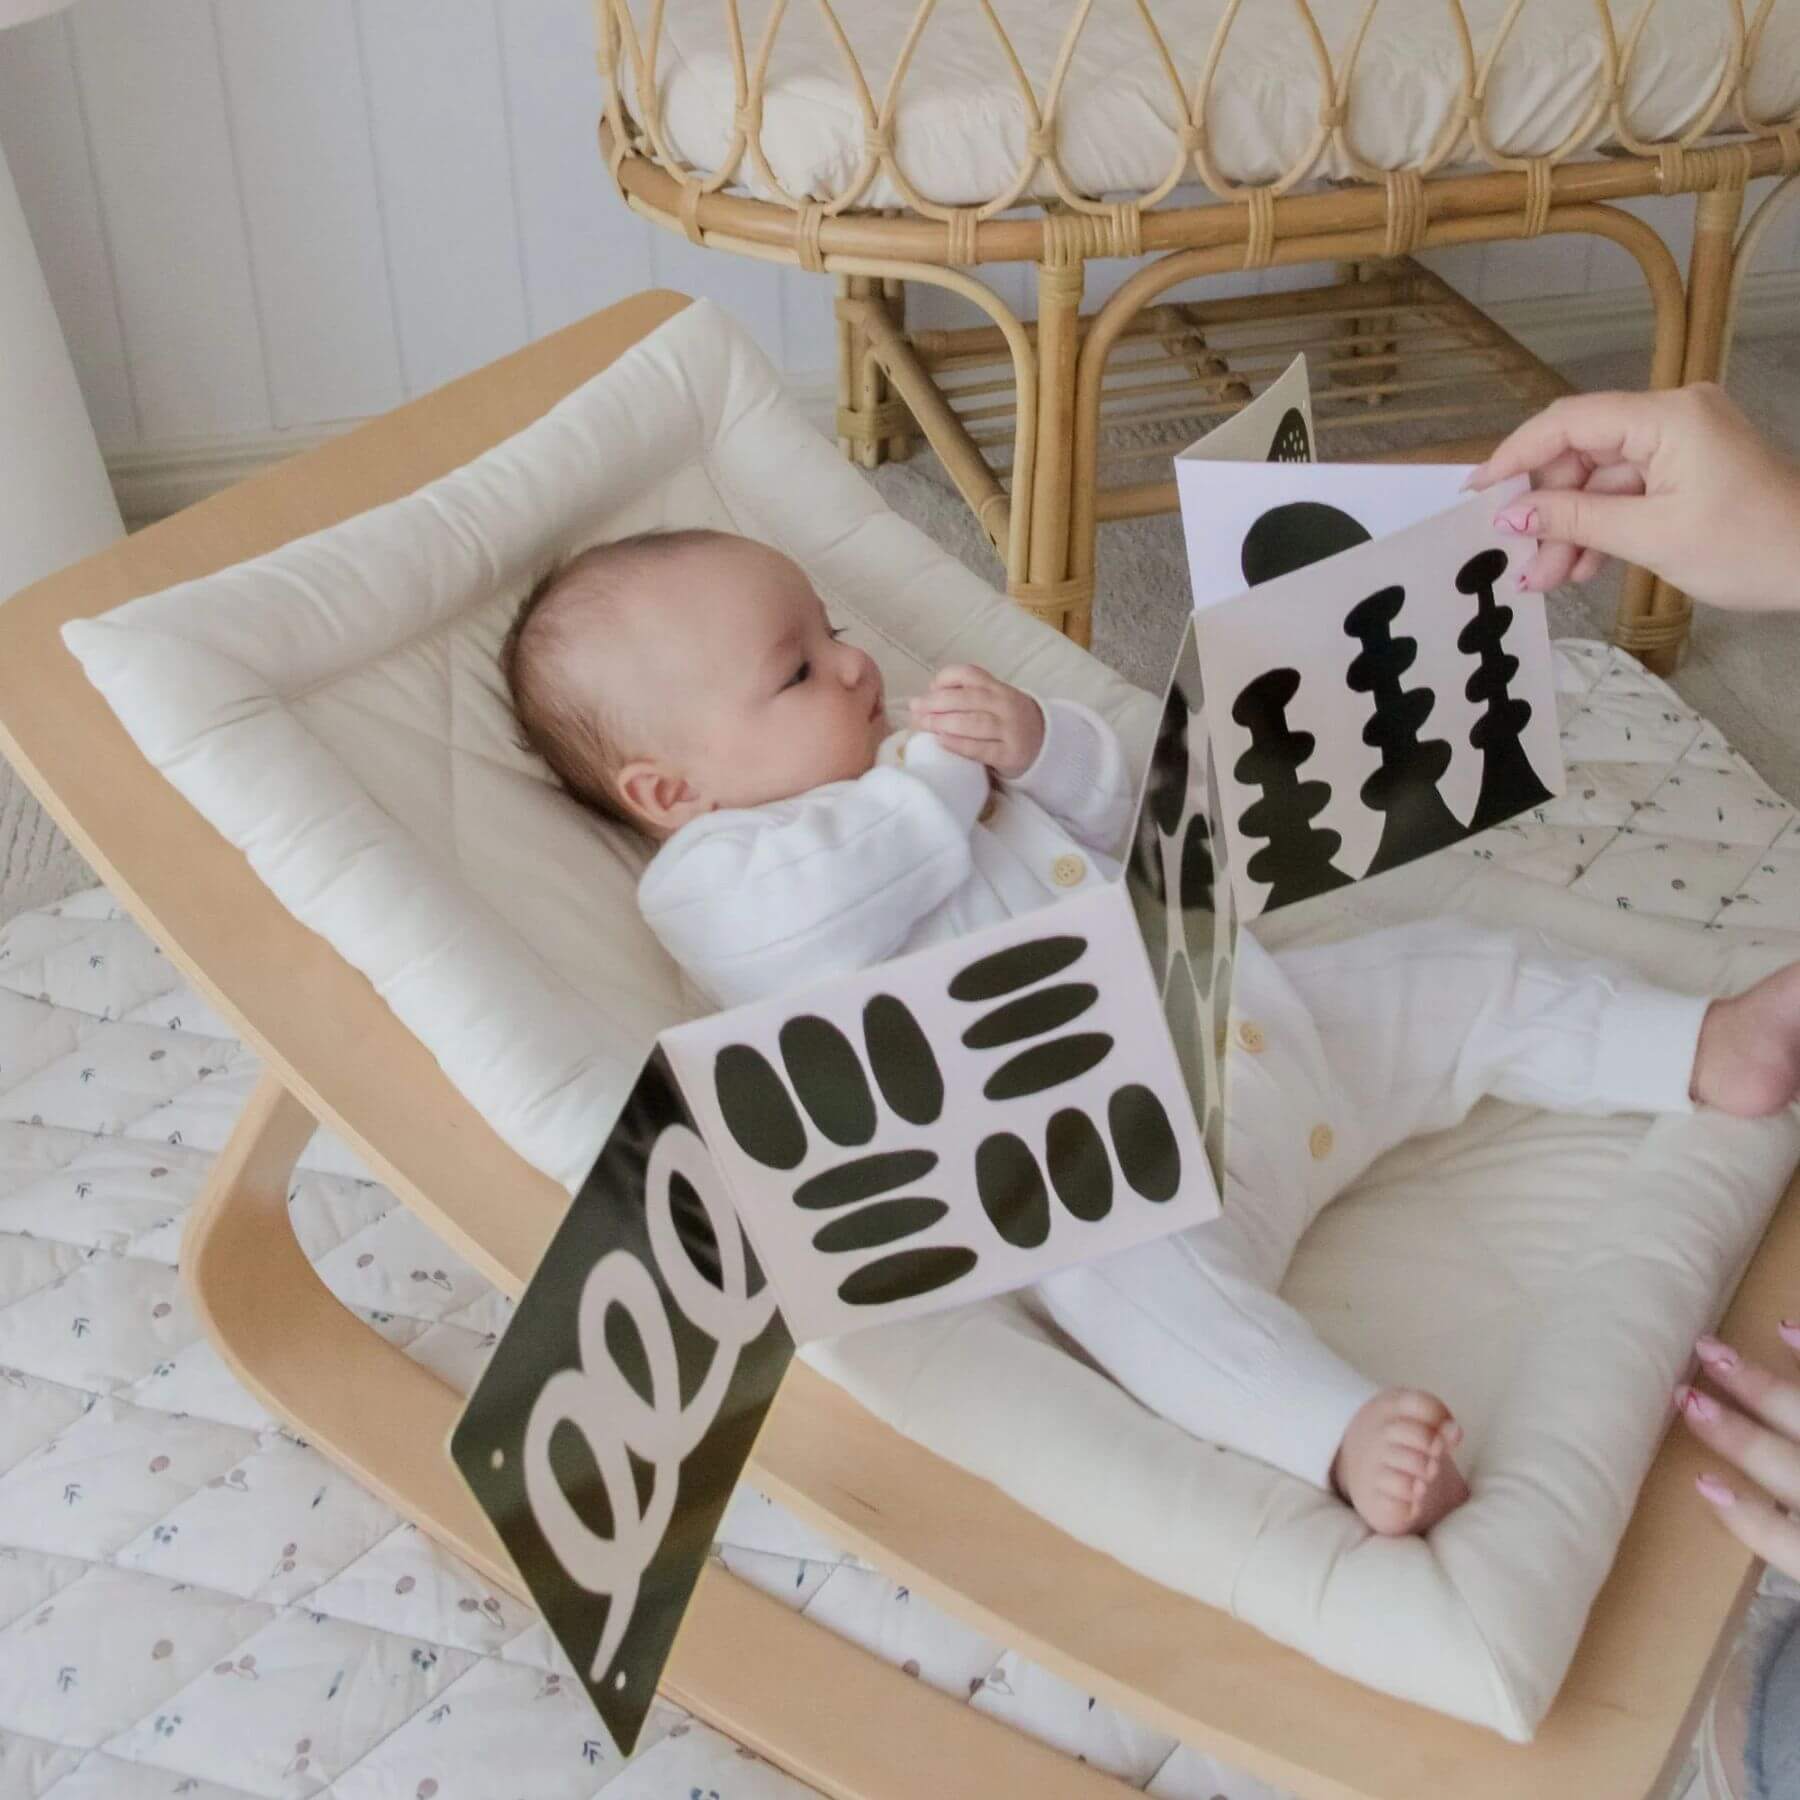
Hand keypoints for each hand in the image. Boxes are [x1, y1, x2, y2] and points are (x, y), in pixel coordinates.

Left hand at [909, 665, 1044, 779]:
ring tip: (923, 725)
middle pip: (967, 698)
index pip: (970, 674)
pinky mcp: (1009, 754)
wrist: (1045, 744)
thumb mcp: (993, 700)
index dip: (947, 678)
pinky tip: (941, 742)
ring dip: (944, 723)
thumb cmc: (1006, 721)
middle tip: (915, 710)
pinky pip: (981, 749)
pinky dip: (959, 745)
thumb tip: (926, 696)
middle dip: (936, 703)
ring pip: (974, 722)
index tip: (930, 688)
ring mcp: (1009, 730)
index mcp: (998, 688)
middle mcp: (1005, 705)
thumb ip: (965, 694)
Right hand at [1466, 384, 1799, 608]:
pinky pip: (1627, 491)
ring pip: (1600, 479)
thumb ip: (1575, 519)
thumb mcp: (1651, 537)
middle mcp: (1672, 414)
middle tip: (1520, 560)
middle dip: (1546, 509)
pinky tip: (1582, 567)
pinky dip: (1602, 526)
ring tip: (1548, 578)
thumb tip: (1510, 514)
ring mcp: (1680, 440)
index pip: (1569, 422)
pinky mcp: (1686, 466)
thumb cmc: (1750, 547)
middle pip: (1581, 452)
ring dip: (1570, 527)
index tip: (1477, 493)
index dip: (1516, 455)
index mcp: (1668, 416)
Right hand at [1674, 1323, 1799, 1579]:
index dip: (1747, 1518)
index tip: (1702, 1484)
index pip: (1784, 1540)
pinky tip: (1784, 1328)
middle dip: (1734, 1434)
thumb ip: (1788, 1542)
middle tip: (1682, 1397)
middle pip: (1782, 1467)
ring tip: (1711, 1351)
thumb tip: (1717, 1495)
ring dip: (1757, 1385)